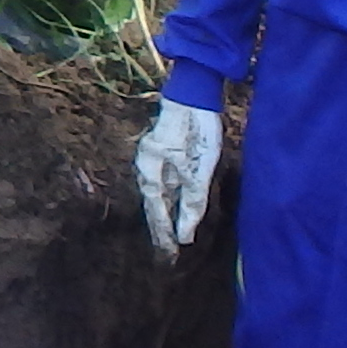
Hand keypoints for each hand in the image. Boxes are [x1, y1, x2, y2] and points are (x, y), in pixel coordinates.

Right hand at [137, 100, 224, 255]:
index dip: (163, 234)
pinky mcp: (162, 151)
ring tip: (170, 235)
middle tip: (168, 253)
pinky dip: (169, 198)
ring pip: (158, 193)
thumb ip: (193, 201)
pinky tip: (175, 204)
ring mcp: (152, 157)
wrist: (193, 92)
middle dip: (161, 228)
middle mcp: (146, 166)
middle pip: (154, 204)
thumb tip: (185, 234)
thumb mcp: (199, 169)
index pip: (156, 211)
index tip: (169, 255)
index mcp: (150, 172)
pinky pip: (163, 182)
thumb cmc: (197, 129)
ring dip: (165, 214)